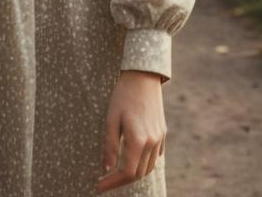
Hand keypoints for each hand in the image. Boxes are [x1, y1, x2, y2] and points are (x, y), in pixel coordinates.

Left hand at [95, 70, 165, 192]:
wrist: (143, 76)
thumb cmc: (123, 95)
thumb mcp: (111, 119)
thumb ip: (109, 146)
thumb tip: (107, 169)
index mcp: (138, 140)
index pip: (126, 172)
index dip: (112, 182)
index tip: (98, 185)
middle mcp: (152, 142)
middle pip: (138, 173)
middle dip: (121, 181)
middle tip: (105, 181)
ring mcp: (159, 138)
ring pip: (148, 167)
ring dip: (133, 174)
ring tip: (117, 173)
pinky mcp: (163, 132)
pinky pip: (155, 156)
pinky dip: (144, 163)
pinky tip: (133, 160)